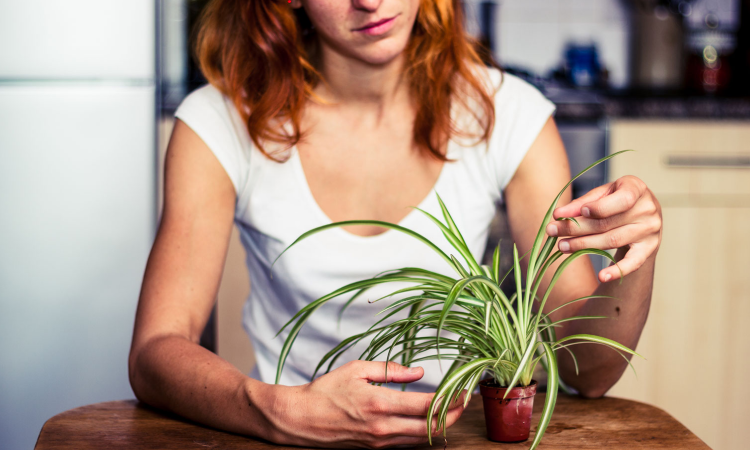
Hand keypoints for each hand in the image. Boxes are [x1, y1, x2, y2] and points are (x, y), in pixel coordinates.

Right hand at [257, 361, 464, 448]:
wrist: (300, 419)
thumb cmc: (326, 391)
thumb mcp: (357, 370)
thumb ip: (391, 371)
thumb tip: (420, 372)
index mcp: (379, 404)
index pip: (426, 405)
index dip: (450, 399)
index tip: (463, 389)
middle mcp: (383, 428)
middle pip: (431, 428)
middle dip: (453, 415)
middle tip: (465, 401)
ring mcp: (379, 442)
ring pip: (421, 438)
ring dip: (440, 425)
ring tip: (450, 408)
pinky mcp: (375, 448)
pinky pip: (406, 442)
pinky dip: (421, 432)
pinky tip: (427, 419)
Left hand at [545, 175, 661, 282]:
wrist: (643, 214)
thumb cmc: (617, 200)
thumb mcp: (602, 194)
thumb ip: (582, 203)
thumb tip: (558, 215)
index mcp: (636, 188)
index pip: (621, 200)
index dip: (599, 207)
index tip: (579, 212)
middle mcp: (647, 209)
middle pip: (607, 223)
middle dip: (576, 228)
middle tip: (552, 230)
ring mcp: (650, 230)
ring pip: (612, 241)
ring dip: (584, 245)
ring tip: (561, 246)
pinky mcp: (648, 249)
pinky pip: (633, 263)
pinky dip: (617, 271)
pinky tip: (602, 276)